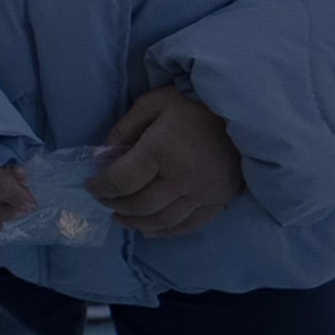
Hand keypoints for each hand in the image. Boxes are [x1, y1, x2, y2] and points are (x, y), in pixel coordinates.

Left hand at [89, 87, 244, 237]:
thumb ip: (124, 130)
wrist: (245, 111)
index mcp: (161, 150)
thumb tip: (100, 157)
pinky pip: (189, 226)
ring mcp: (203, 194)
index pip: (122, 180)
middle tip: (103, 201)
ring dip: (136, 223)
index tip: (90, 185)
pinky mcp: (219, 201)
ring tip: (120, 217)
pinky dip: (166, 231)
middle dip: (115, 205)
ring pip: (162, 220)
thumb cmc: (194, 103)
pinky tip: (150, 229)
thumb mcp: (152, 104)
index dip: (101, 187)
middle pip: (140, 205)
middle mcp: (182, 178)